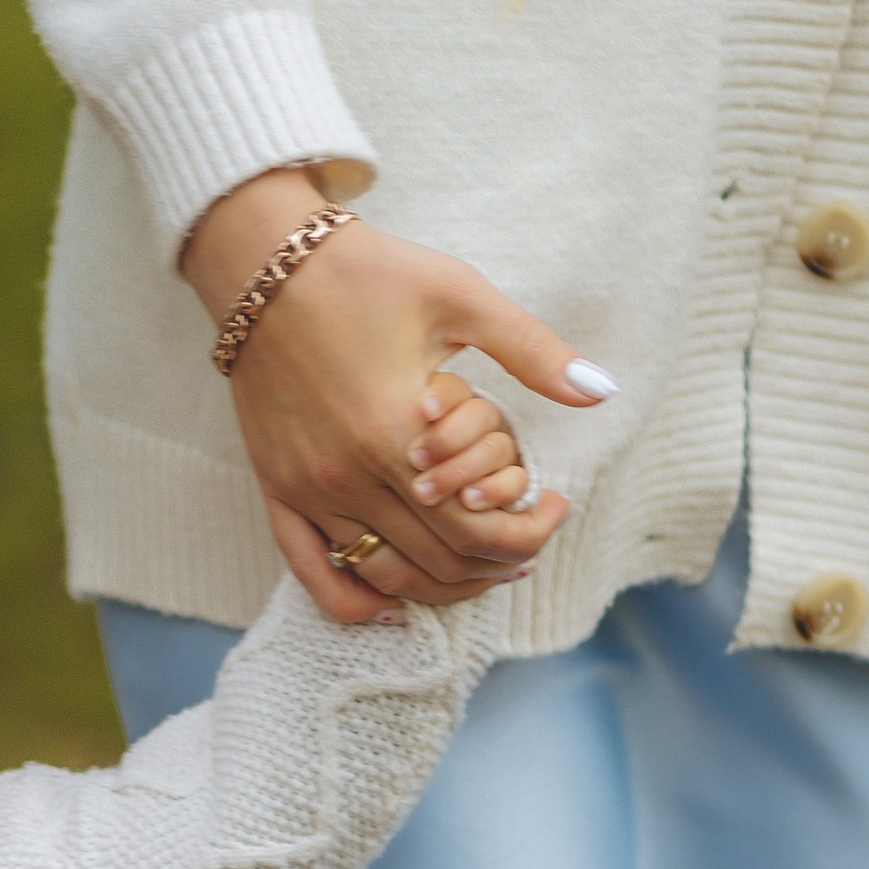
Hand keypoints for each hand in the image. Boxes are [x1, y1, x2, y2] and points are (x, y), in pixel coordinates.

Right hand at [182, 168, 612, 624]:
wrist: (267, 263)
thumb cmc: (370, 274)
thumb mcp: (462, 297)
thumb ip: (533, 351)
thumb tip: (602, 392)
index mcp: (395, 433)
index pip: (476, 527)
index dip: (531, 532)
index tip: (557, 506)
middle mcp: (347, 476)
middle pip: (439, 562)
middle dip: (497, 561)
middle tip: (528, 536)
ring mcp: (307, 490)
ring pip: (386, 578)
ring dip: (443, 586)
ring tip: (481, 564)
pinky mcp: (277, 490)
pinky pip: (315, 574)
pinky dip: (358, 602)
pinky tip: (396, 605)